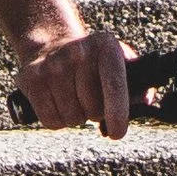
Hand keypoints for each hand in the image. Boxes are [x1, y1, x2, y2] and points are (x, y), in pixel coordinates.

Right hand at [14, 27, 132, 136]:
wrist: (51, 43)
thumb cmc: (93, 62)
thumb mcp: (119, 61)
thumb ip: (138, 83)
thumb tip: (145, 104)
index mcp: (106, 47)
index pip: (114, 86)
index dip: (118, 113)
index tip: (117, 133)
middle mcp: (79, 52)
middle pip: (92, 109)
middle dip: (94, 114)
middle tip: (90, 101)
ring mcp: (53, 65)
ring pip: (71, 118)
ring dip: (75, 117)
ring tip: (73, 99)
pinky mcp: (31, 78)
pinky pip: (50, 120)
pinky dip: (56, 121)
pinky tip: (57, 103)